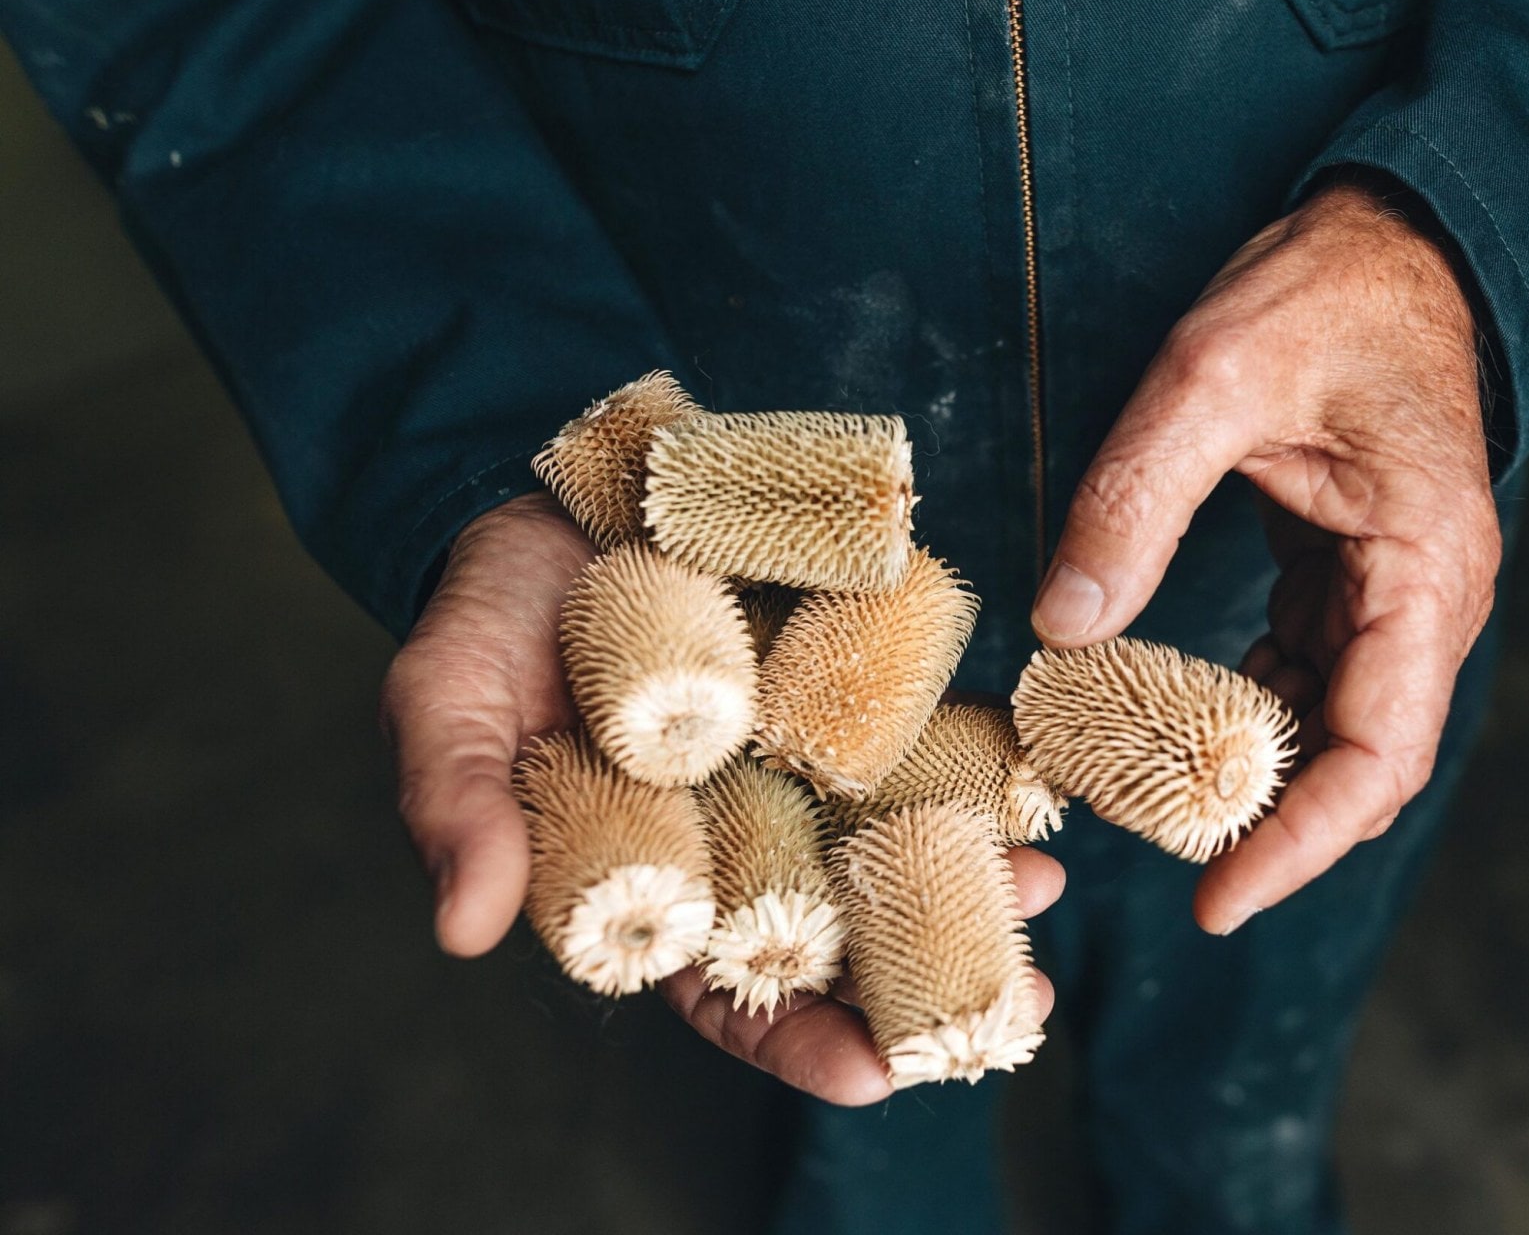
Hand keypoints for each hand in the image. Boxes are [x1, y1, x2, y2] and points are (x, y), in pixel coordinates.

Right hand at [381, 491, 1062, 1103]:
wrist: (558, 496)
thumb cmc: (490, 616)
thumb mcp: (446, 700)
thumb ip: (458, 805)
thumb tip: (465, 931)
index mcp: (656, 880)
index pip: (728, 992)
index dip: (796, 1040)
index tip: (870, 1072)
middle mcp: (746, 836)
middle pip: (845, 938)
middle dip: (930, 981)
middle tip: (1016, 1003)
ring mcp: (805, 763)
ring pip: (899, 846)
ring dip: (979, 878)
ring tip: (1043, 884)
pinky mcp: (851, 686)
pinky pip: (928, 738)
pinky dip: (981, 763)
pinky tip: (1038, 777)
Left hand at [1029, 180, 1500, 933]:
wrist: (1393, 242)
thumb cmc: (1328, 294)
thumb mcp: (1215, 375)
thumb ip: (1136, 500)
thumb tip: (1065, 627)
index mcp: (1422, 570)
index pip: (1377, 752)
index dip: (1300, 841)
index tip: (1218, 901)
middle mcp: (1423, 602)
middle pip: (1356, 764)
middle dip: (1268, 827)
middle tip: (1166, 871)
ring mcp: (1390, 594)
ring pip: (1326, 728)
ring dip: (1247, 775)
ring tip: (1145, 805)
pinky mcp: (1350, 577)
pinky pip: (1302, 675)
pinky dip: (1238, 713)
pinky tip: (1165, 724)